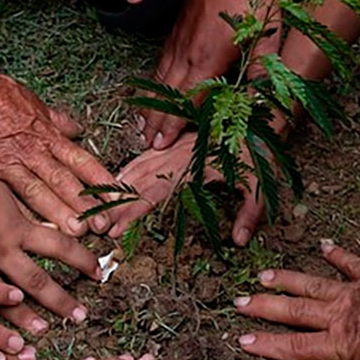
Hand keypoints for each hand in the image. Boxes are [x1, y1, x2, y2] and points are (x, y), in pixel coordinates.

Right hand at [0, 67, 115, 235]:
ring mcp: (9, 163)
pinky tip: (30, 232)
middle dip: (85, 205)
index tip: (118, 198)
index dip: (102, 180)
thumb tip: (78, 129)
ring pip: (39, 192)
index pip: (82, 160)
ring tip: (76, 233)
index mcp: (47, 135)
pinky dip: (19, 213)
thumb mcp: (33, 102)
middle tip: (102, 225)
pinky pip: (7, 196)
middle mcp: (32, 151)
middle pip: (65, 181)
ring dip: (59, 214)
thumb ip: (56, 120)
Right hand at [105, 131, 269, 246]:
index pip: (154, 194)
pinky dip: (130, 166)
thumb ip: (250, 214)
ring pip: (139, 165)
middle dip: (117, 205)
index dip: (132, 213)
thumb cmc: (260, 152)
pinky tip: (120, 176)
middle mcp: (179, 156)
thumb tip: (239, 241)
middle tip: (99, 225)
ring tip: (101, 205)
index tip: (115, 230)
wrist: (259, 118)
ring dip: (118, 185)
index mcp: (193, 168)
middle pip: (139, 182)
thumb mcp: (261, 185)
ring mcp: (176, 147)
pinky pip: (148, 153)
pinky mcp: (178, 141)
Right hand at [141, 0, 275, 148]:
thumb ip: (263, 68)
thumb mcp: (267, 33)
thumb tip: (265, 98)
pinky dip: (153, 79)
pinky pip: (161, 60)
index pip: (187, 99)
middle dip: (155, 121)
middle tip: (145, 144)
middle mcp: (188, 51)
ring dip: (150, 103)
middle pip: (167, 93)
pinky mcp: (177, 27)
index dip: (173, 125)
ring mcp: (180, 38)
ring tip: (141, 125)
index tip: (160, 145)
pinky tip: (152, 87)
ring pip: (160, 77)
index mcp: (209, 57)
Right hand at [233, 242, 359, 359]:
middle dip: (265, 309)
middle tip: (238, 302)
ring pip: (312, 286)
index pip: (298, 348)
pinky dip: (336, 255)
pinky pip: (349, 263)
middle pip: (295, 313)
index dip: (269, 346)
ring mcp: (352, 291)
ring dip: (287, 282)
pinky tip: (324, 246)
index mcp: (341, 343)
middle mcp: (339, 315)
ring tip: (263, 276)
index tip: (243, 340)